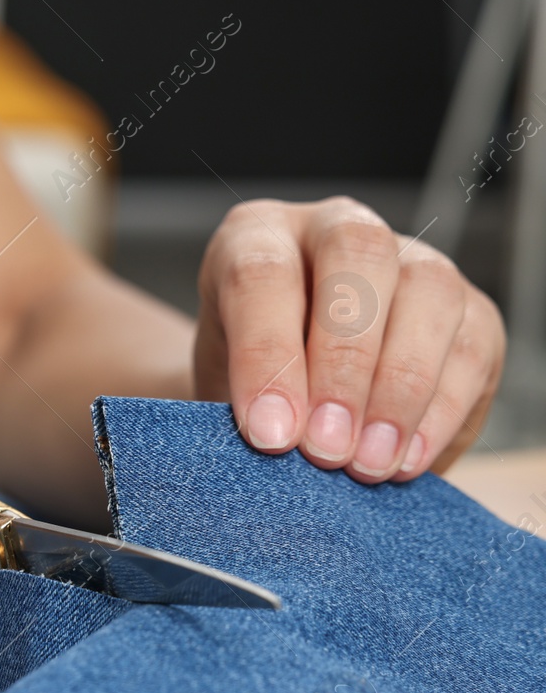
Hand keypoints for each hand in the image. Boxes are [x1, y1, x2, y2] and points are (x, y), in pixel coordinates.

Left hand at [194, 197, 504, 481]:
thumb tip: (279, 442)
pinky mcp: (470, 308)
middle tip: (326, 449)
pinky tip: (407, 460)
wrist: (290, 396)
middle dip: (343, 362)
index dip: (266, 355)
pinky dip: (440, 411)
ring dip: (399, 391)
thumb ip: (244, 403)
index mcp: (256, 234)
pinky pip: (471, 349)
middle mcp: (336, 228)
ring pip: (428, 294)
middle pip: (358, 259)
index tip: (269, 435)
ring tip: (368, 464)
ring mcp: (413, 258)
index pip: (262, 273)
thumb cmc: (247, 384)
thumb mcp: (221, 388)